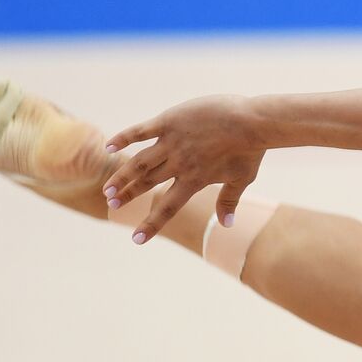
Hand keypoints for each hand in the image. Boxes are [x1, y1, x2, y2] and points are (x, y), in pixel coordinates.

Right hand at [101, 94, 265, 244]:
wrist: (253, 122)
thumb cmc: (251, 150)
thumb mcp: (243, 179)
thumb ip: (228, 201)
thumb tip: (227, 225)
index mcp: (195, 180)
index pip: (168, 208)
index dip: (152, 224)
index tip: (137, 240)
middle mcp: (179, 164)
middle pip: (148, 182)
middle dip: (129, 194)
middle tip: (112, 203)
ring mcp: (172, 142)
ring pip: (139, 161)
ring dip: (122, 175)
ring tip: (108, 187)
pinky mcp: (170, 121)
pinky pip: (141, 131)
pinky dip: (123, 138)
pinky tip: (108, 147)